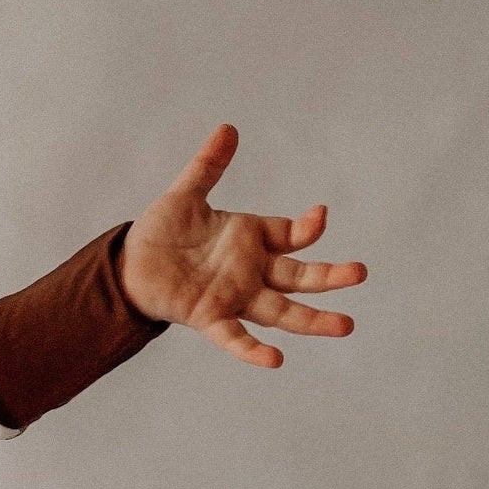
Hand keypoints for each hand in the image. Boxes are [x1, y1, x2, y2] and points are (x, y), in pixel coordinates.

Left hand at [120, 124, 363, 367]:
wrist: (127, 266)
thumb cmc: (160, 234)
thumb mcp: (185, 194)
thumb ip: (208, 166)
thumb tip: (228, 129)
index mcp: (251, 240)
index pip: (292, 236)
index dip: (308, 228)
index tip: (320, 216)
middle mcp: (249, 272)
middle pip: (299, 278)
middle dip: (330, 277)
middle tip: (360, 272)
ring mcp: (233, 297)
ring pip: (281, 312)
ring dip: (312, 321)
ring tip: (345, 326)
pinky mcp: (208, 317)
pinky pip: (235, 337)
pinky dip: (253, 349)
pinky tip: (275, 360)